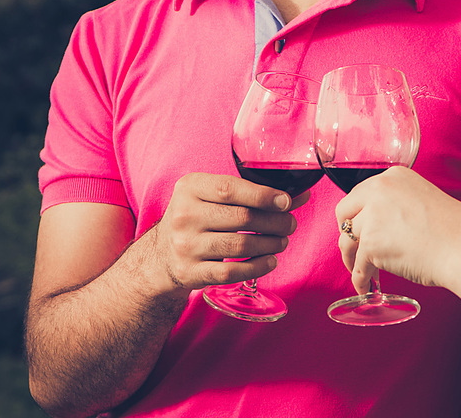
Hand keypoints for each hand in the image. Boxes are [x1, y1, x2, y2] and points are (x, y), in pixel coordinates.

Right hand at [148, 172, 307, 292]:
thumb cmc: (197, 217)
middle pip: (241, 218)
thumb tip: (298, 195)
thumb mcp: (212, 196)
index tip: (286, 202)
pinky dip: (257, 268)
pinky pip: (231, 272)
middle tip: (289, 224)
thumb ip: (251, 192)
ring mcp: (185, 245)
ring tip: (281, 241)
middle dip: (274, 222)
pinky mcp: (190, 272)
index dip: (263, 195)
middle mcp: (183, 215)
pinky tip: (270, 261)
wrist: (161, 256)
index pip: (230, 188)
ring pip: (239, 245)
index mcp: (189, 187)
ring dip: (270, 244)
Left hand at [335, 167, 460, 294]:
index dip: (359, 215)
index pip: (360, 194)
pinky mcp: (370, 243)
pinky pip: (358, 266)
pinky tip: (366, 286)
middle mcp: (379, 190)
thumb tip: (383, 224)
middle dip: (347, 233)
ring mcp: (372, 216)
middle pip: (344, 212)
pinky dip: (360, 278)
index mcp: (393, 176)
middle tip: (354, 249)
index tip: (361, 228)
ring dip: (351, 258)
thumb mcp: (423, 198)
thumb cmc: (454, 230)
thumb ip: (398, 204)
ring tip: (360, 271)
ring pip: (347, 240)